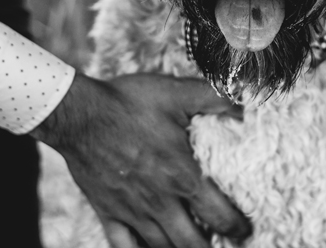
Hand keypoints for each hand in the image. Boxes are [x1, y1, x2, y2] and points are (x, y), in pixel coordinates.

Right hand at [33, 73, 251, 247]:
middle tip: (224, 245)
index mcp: (183, 176)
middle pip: (193, 244)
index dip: (238, 228)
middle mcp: (160, 201)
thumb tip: (246, 105)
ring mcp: (132, 211)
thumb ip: (215, 99)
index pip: (221, 216)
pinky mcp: (108, 212)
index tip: (246, 231)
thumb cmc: (129, 102)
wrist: (79, 114)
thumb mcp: (177, 92)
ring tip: (192, 246)